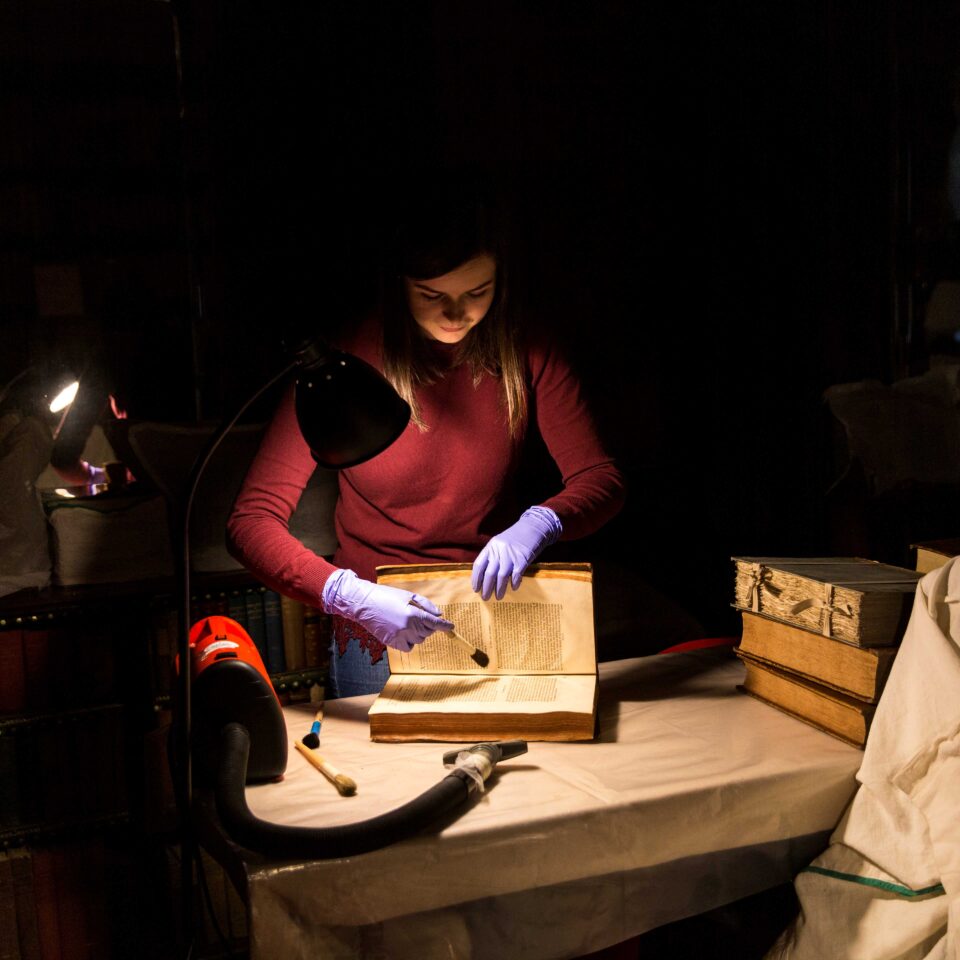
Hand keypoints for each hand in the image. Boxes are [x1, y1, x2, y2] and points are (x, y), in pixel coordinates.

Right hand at [321, 569, 452, 650]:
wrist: (364, 603)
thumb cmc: (387, 595)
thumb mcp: (408, 595)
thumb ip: (426, 605)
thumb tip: (439, 615)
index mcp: (413, 614)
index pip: (434, 623)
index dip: (445, 626)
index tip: (451, 627)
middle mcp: (407, 627)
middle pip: (427, 633)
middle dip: (427, 626)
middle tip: (419, 617)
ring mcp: (399, 636)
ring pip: (419, 640)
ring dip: (418, 634)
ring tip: (408, 623)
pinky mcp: (391, 642)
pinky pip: (408, 647)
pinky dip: (409, 642)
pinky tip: (403, 632)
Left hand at [471, 506, 561, 600]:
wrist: (533, 527)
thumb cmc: (515, 538)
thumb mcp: (500, 543)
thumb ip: (493, 556)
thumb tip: (484, 577)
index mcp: (491, 546)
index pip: (479, 565)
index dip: (475, 578)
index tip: (475, 589)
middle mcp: (499, 551)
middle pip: (489, 573)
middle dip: (486, 588)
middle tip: (485, 597)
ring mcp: (511, 555)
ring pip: (501, 577)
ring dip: (499, 589)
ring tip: (498, 597)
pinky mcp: (523, 559)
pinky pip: (516, 575)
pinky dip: (514, 583)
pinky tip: (514, 588)